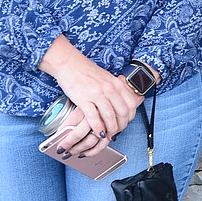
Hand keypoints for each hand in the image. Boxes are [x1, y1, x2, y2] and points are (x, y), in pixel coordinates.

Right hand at [39, 37, 142, 155]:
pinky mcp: (84, 99)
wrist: (70, 65)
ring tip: (108, 136)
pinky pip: (94, 117)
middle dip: (121, 126)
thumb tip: (123, 102)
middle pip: (123, 112)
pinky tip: (97, 133)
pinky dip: (97, 127)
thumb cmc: (88, 73)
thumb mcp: (107, 78)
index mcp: (117, 84)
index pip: (131, 104)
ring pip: (110, 116)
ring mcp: (97, 94)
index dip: (129, 117)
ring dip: (110, 129)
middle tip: (116, 132)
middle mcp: (110, 89)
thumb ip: (115, 89)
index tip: (125, 124)